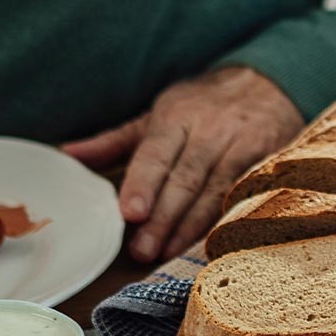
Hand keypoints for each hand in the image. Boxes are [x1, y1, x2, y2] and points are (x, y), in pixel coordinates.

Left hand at [60, 65, 304, 261]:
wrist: (268, 82)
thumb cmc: (202, 104)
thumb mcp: (157, 115)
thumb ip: (114, 140)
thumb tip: (67, 155)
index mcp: (176, 117)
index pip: (157, 153)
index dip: (144, 184)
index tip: (130, 213)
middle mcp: (210, 131)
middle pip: (185, 179)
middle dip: (163, 217)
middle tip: (142, 250)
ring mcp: (241, 147)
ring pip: (214, 192)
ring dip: (189, 227)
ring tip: (166, 253)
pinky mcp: (266, 163)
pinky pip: (243, 196)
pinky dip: (225, 221)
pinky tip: (209, 243)